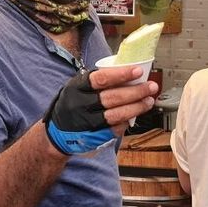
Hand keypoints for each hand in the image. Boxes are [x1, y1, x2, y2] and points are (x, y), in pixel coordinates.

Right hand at [43, 67, 158, 155]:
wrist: (57, 132)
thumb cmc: (72, 104)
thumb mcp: (77, 87)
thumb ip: (96, 81)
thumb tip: (126, 72)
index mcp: (77, 87)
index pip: (101, 79)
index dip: (121, 74)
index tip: (137, 71)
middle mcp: (81, 104)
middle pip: (113, 97)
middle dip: (135, 91)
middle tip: (150, 86)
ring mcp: (87, 122)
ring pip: (117, 114)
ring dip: (136, 107)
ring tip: (148, 100)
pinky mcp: (94, 136)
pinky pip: (115, 128)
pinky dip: (128, 121)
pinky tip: (136, 115)